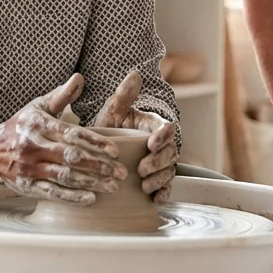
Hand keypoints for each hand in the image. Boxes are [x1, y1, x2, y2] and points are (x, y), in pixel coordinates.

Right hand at [0, 73, 127, 204]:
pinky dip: (72, 197)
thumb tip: (80, 78)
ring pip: (65, 177)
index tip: (114, 150)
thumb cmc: (20, 126)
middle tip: (121, 172)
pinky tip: (91, 198)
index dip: (94, 142)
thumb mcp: (38, 107)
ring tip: (113, 186)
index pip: (71, 134)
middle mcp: (33, 146)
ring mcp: (29, 168)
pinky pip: (52, 193)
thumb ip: (61, 95)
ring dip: (92, 183)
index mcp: (38, 124)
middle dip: (99, 166)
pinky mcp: (27, 186)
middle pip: (71, 157)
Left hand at [92, 69, 178, 202]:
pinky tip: (155, 199)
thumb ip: (124, 95)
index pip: (167, 128)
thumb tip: (134, 74)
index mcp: (153, 125)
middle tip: (142, 169)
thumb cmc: (109, 126)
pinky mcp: (156, 179)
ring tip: (144, 186)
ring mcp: (160, 162)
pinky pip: (166, 187)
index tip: (151, 143)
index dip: (163, 136)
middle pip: (171, 152)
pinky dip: (163, 193)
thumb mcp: (112, 110)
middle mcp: (161, 144)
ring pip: (170, 171)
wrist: (101, 148)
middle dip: (159, 162)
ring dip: (160, 179)